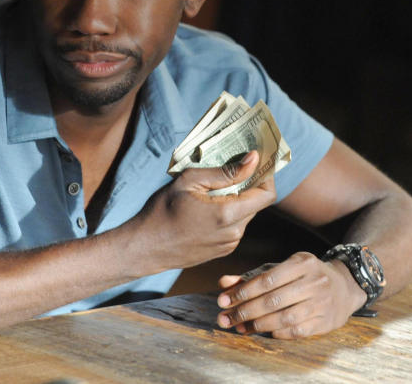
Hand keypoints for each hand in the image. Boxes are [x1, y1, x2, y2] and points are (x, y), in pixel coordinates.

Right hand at [135, 151, 275, 270]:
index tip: (256, 162)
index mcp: (227, 214)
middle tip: (230, 169)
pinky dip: (229, 213)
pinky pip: (235, 226)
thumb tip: (253, 160)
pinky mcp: (222, 251)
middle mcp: (234, 232)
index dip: (266, 176)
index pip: (267, 194)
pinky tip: (208, 207)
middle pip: (257, 203)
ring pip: (246, 214)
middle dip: (248, 185)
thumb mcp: (189, 181)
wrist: (145, 248)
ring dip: (237, 199)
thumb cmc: (162, 211)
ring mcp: (229, 244)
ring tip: (213, 189)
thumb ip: (225, 172)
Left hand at [216, 252, 366, 338]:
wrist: (344, 286)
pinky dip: (278, 332)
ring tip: (241, 326)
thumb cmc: (304, 276)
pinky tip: (265, 331)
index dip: (243, 292)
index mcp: (303, 263)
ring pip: (284, 318)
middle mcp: (315, 282)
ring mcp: (323, 303)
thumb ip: (253, 276)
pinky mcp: (327, 321)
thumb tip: (224, 283)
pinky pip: (297, 331)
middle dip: (245, 311)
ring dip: (258, 325)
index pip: (267, 279)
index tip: (224, 300)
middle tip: (226, 318)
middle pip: (273, 300)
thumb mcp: (283, 268)